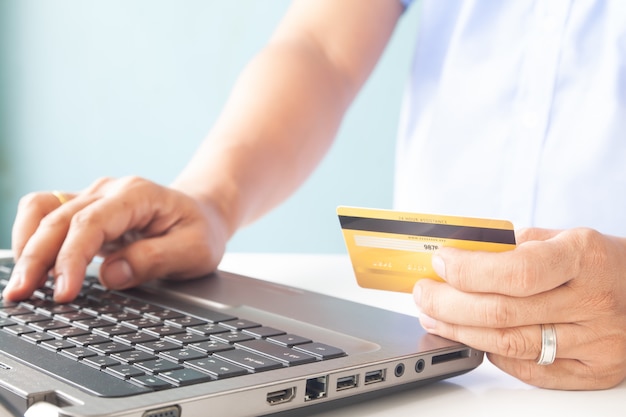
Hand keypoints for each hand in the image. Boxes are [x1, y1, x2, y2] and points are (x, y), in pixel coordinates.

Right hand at [3, 176, 229, 302]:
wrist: (202, 213)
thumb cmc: (201, 230)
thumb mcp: (195, 250)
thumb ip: (155, 259)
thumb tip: (110, 275)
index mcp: (137, 195)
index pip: (91, 223)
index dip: (71, 258)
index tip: (63, 293)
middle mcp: (108, 192)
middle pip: (58, 217)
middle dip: (35, 258)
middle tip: (20, 296)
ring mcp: (92, 198)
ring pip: (42, 210)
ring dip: (25, 245)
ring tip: (21, 286)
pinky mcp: (84, 212)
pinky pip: (45, 215)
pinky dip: (30, 238)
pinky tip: (31, 267)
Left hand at [413, 227, 625, 389]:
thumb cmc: (596, 262)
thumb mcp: (562, 237)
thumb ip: (513, 246)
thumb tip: (457, 256)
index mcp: (584, 258)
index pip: (517, 271)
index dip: (469, 271)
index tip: (440, 263)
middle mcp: (593, 302)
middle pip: (503, 313)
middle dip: (449, 304)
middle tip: (424, 295)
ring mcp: (597, 342)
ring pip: (510, 345)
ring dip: (460, 331)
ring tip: (434, 317)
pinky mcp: (595, 371)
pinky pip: (531, 371)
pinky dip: (494, 355)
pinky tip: (473, 339)